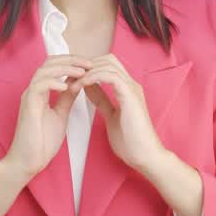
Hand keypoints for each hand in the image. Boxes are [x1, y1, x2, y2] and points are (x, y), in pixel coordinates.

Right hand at [4, 55, 91, 181]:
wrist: (29, 161)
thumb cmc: (42, 141)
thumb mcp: (61, 115)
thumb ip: (67, 98)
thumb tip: (77, 84)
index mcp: (41, 91)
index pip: (54, 66)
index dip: (72, 62)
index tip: (90, 65)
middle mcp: (33, 90)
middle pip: (49, 62)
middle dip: (71, 60)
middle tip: (89, 63)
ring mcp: (29, 97)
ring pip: (44, 71)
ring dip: (65, 68)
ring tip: (82, 72)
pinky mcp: (28, 106)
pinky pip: (38, 86)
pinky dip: (53, 83)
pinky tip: (67, 87)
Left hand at [78, 54, 165, 171]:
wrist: (144, 156)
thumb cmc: (130, 141)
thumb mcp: (110, 116)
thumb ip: (101, 100)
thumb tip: (88, 87)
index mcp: (127, 89)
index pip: (107, 66)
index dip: (89, 68)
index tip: (73, 78)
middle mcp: (131, 84)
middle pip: (108, 59)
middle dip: (86, 65)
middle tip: (71, 76)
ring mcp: (132, 88)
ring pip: (108, 64)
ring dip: (87, 70)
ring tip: (73, 82)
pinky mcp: (130, 95)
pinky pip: (110, 76)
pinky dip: (94, 77)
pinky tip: (82, 85)